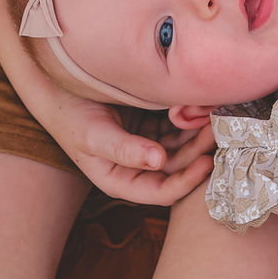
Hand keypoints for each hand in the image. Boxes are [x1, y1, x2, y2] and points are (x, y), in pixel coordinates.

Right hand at [31, 86, 215, 205]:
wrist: (58, 86)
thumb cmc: (70, 115)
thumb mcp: (93, 135)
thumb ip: (125, 150)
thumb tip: (159, 161)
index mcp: (122, 180)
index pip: (162, 192)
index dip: (186, 182)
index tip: (205, 163)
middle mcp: (139, 166)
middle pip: (178, 167)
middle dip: (199, 151)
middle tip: (218, 130)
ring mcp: (148, 144)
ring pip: (183, 145)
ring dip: (199, 134)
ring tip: (215, 115)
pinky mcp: (153, 124)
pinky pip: (179, 125)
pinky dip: (191, 118)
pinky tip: (202, 105)